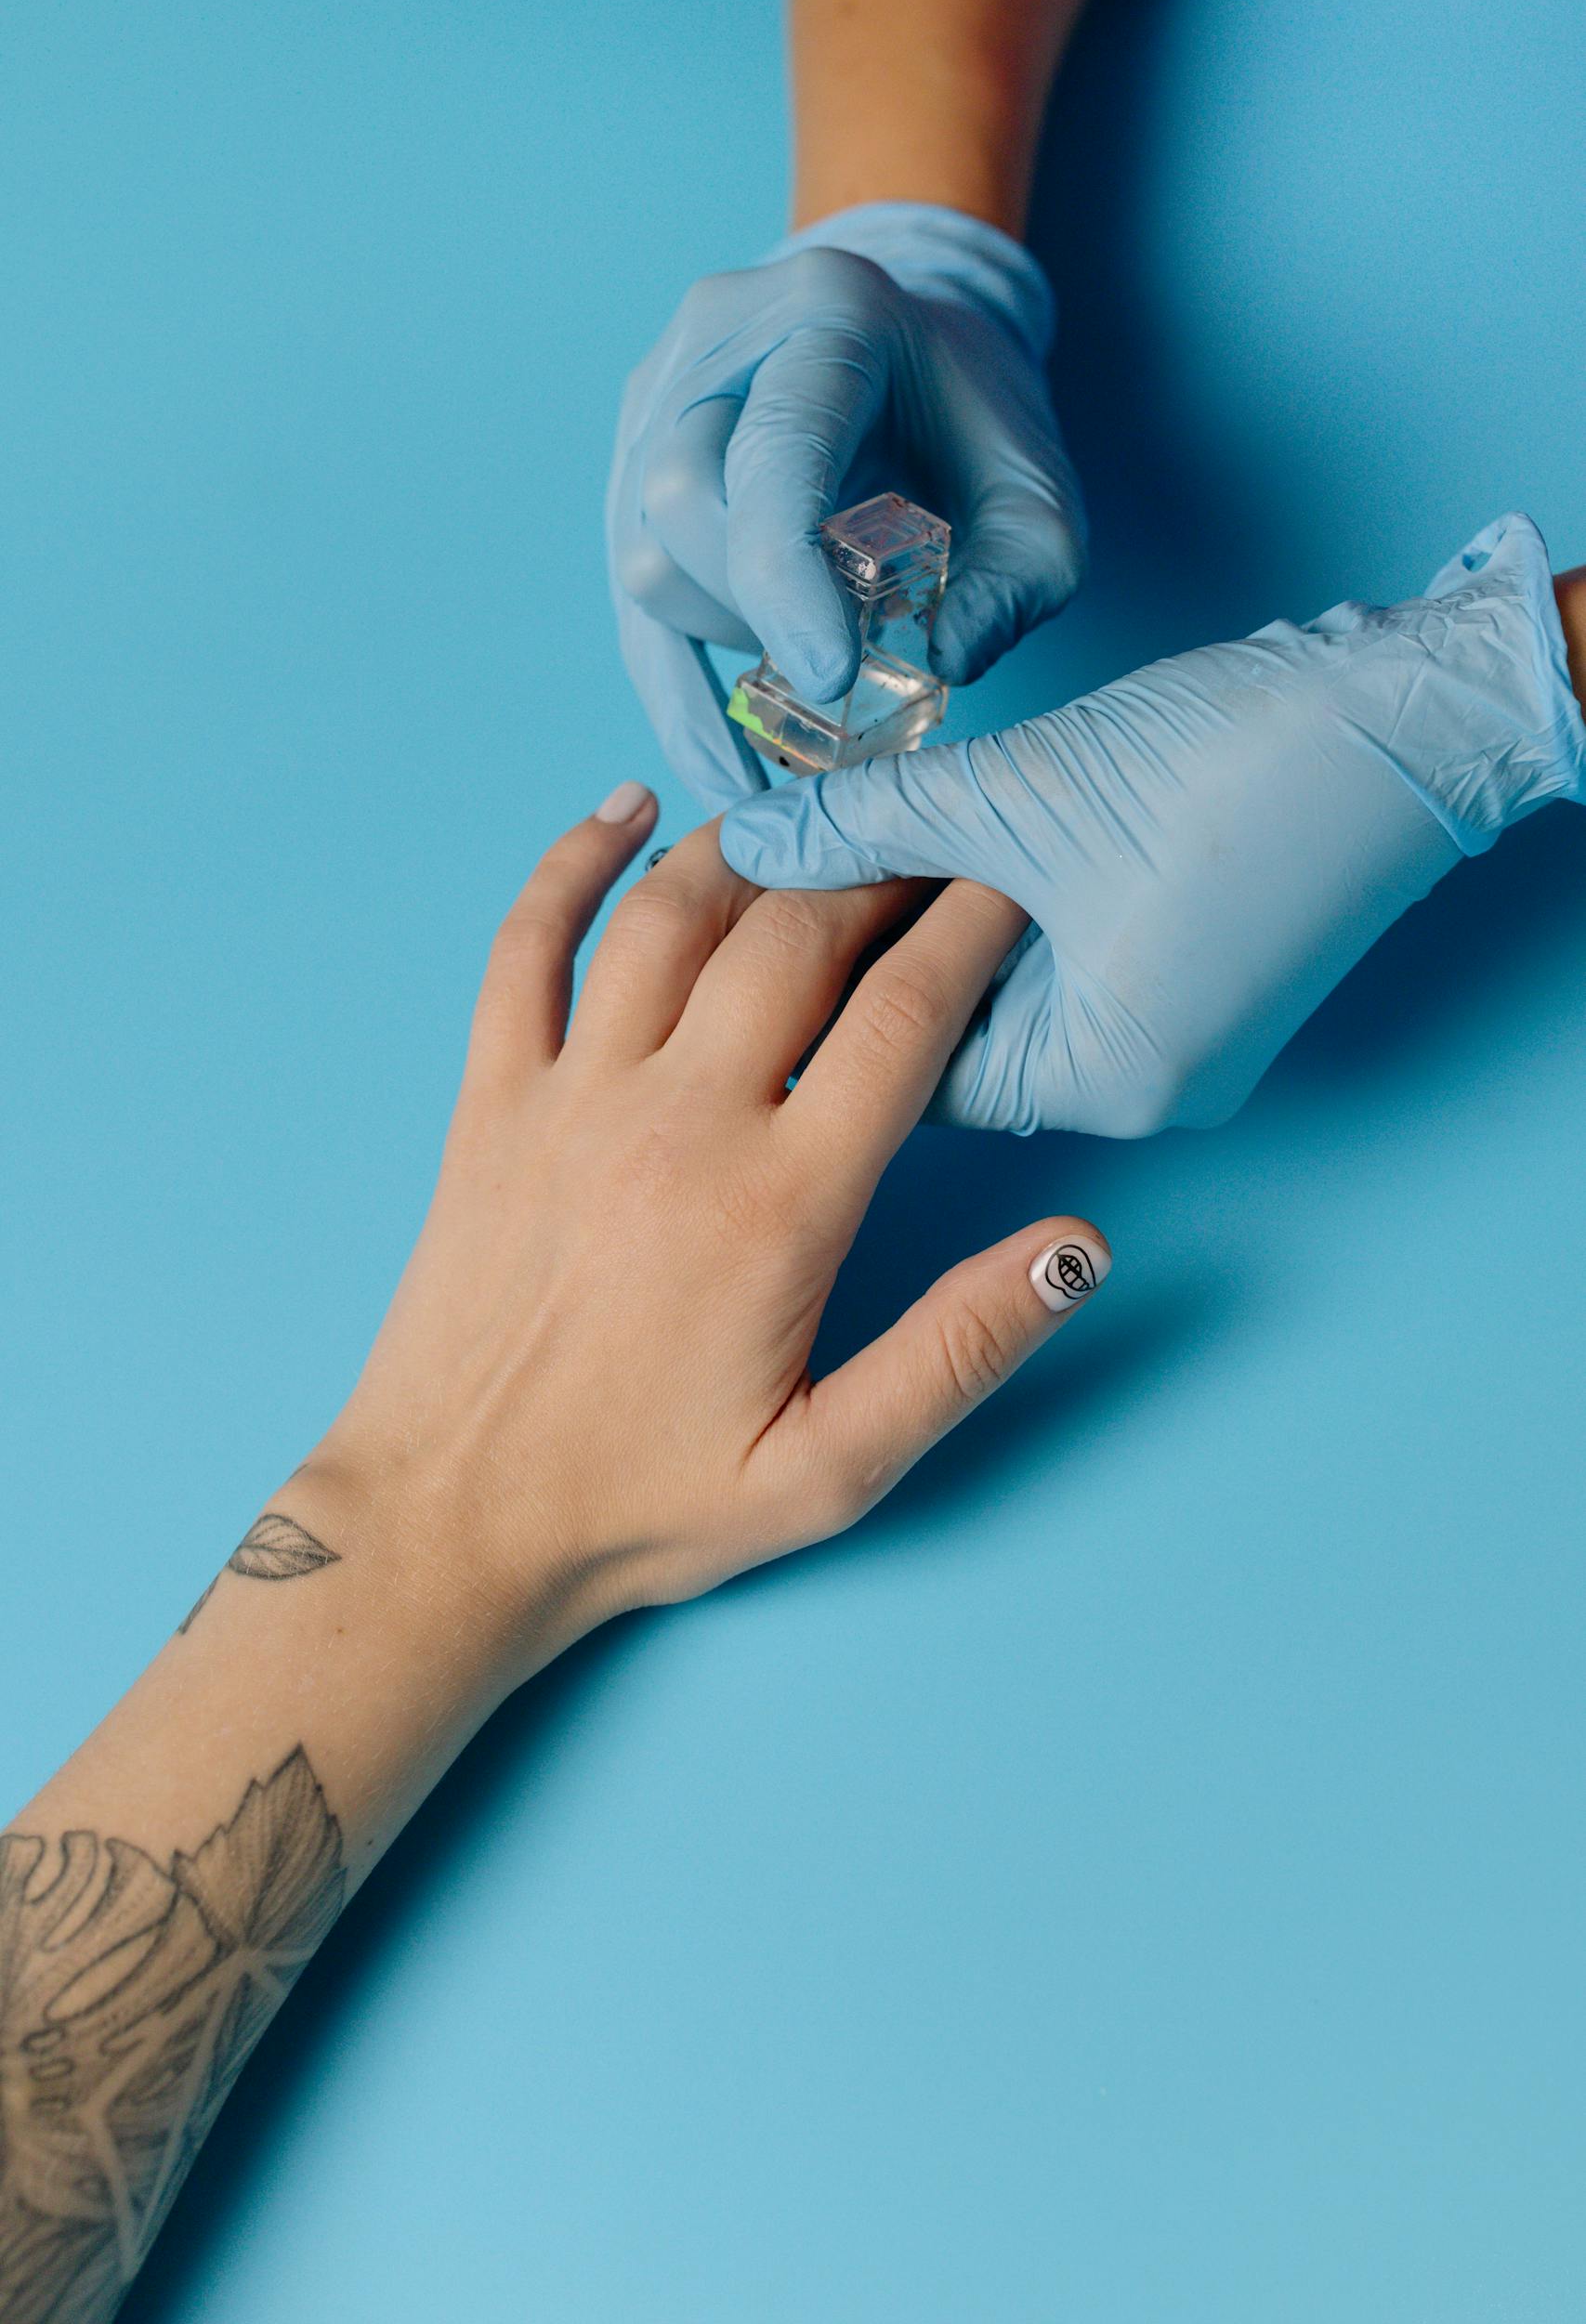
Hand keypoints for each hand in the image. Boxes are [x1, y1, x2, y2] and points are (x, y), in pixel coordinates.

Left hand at [303, 785, 1109, 1670]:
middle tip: (931, 840)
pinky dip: (569, 863)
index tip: (1013, 881)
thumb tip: (1077, 1251)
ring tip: (818, 818)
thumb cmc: (640, 1504)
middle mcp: (676, 1124)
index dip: (972, 929)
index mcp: (777, 1205)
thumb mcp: (831, 1470)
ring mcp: (570, 1100)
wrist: (452, 1521)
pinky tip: (619, 812)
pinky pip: (524, 947)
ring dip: (751, 848)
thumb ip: (961, 1352)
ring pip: (670, 917)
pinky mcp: (490, 1103)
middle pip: (796, 937)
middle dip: (879, 867)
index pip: (903, 1017)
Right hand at [607, 202, 1084, 809]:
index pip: (769, 452)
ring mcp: (656, 398)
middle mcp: (716, 340)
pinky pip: (633, 600)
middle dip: (757, 611)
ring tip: (808, 666)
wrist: (916, 353)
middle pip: (681, 499)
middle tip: (837, 669)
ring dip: (726, 640)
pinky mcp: (631, 466)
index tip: (828, 677)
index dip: (783, 576)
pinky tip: (723, 774)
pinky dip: (677, 696)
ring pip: (646, 554)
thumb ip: (1021, 578)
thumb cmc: (975, 423)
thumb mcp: (1039, 491)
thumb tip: (943, 662)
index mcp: (825, 314)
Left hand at [720, 512, 1585, 1134]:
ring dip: (929, 922)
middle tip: (774, 861)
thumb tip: (755, 841)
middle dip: (862, 952)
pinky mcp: (1194, 986)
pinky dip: (997, 915)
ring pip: (998, 1001)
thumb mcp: (1028, 793)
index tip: (743, 909)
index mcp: (1097, 1075)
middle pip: (949, 1040)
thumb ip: (873, 821)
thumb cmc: (1247, 765)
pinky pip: (1061, 972)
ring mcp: (1172, 1044)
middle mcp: (1134, 1087)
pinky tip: (943, 843)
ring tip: (849, 838)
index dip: (813, 985)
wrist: (1416, 715)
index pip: (897, 1068)